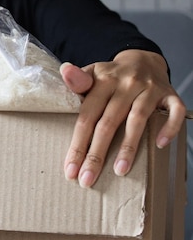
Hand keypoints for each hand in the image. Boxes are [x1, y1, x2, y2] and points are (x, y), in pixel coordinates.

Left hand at [60, 49, 185, 187]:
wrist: (142, 59)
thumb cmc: (110, 76)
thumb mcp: (91, 74)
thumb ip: (78, 80)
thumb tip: (65, 70)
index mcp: (103, 81)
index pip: (87, 117)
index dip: (78, 144)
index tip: (70, 169)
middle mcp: (127, 84)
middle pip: (109, 122)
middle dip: (96, 154)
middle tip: (87, 179)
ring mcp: (150, 89)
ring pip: (138, 119)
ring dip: (128, 147)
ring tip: (119, 170)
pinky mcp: (170, 94)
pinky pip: (175, 111)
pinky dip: (169, 127)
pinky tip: (159, 145)